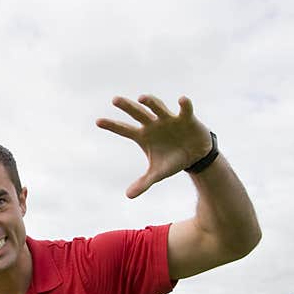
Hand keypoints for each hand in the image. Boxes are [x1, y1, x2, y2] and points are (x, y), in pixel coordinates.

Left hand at [96, 94, 212, 198]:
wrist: (195, 155)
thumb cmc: (172, 161)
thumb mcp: (158, 174)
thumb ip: (144, 183)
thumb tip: (128, 196)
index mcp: (143, 136)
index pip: (124, 130)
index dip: (112, 126)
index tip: (97, 122)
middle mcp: (153, 124)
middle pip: (137, 113)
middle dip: (127, 106)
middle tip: (114, 100)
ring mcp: (169, 119)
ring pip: (157, 107)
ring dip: (151, 103)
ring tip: (142, 98)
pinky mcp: (186, 118)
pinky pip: (185, 109)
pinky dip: (184, 104)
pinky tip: (181, 100)